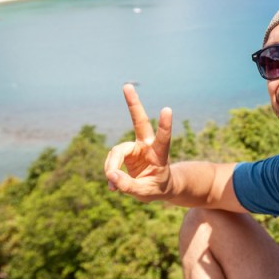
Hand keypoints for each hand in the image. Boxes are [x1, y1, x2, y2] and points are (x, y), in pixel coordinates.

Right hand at [104, 84, 172, 200]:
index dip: (165, 125)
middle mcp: (147, 146)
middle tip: (126, 85)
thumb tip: (110, 175)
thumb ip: (128, 186)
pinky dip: (110, 173)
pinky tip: (113, 186)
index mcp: (160, 154)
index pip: (164, 139)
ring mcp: (135, 147)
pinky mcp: (125, 152)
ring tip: (113, 185)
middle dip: (133, 104)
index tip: (167, 109)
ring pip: (116, 151)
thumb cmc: (157, 188)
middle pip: (139, 122)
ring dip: (111, 167)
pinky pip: (111, 161)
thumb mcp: (146, 193)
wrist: (158, 186)